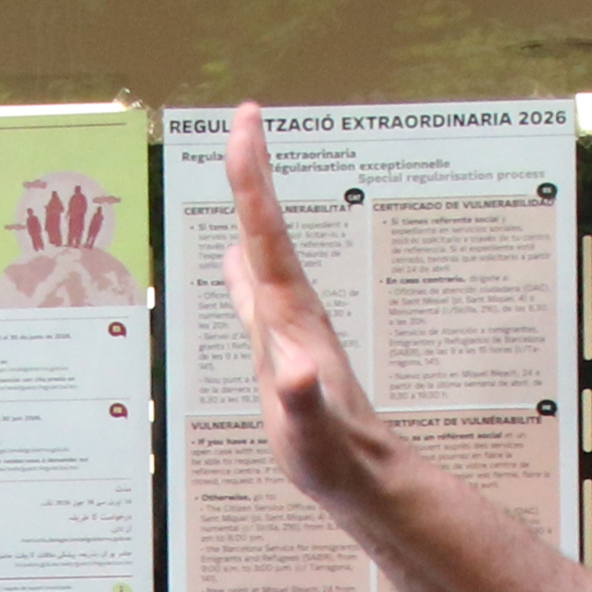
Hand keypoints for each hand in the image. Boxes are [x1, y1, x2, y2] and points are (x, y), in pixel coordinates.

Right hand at [223, 103, 390, 508]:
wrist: (358, 475)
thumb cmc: (332, 456)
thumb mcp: (310, 433)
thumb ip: (301, 400)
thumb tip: (293, 370)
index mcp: (291, 315)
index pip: (267, 234)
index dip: (253, 179)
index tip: (245, 125)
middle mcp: (290, 309)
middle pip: (266, 227)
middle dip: (253, 171)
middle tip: (246, 116)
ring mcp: (286, 326)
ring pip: (263, 250)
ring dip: (251, 206)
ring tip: (241, 163)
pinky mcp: (281, 346)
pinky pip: (255, 289)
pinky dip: (241, 261)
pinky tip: (232, 256)